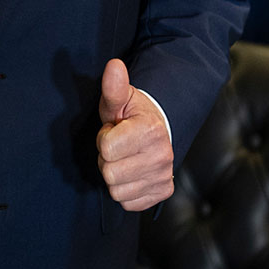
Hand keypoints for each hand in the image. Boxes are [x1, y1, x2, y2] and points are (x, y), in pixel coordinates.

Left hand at [97, 58, 174, 211]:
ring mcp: (164, 176)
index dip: (104, 139)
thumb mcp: (120, 98)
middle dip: (107, 159)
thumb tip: (113, 65)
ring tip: (125, 158)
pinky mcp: (163, 192)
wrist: (157, 130)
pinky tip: (132, 173)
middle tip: (118, 146)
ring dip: (115, 176)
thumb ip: (113, 86)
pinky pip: (128, 203)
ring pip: (117, 191)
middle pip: (110, 173)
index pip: (107, 148)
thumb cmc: (131, 115)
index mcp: (151, 130)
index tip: (114, 130)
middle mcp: (163, 156)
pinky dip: (125, 190)